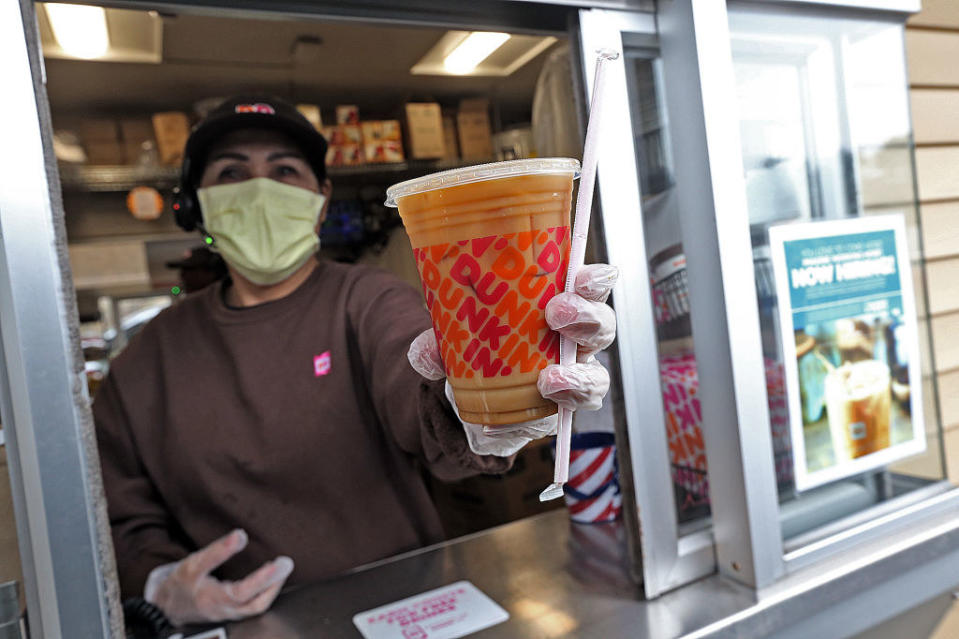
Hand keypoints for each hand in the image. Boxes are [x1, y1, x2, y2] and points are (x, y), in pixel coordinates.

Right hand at [144, 529, 293, 625]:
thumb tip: (241, 535)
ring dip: (273, 588)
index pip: (240, 592)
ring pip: (257, 607)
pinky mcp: (233, 613)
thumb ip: (217, 551)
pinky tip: (272, 578)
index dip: (260, 578)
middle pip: (254, 603)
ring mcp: (229, 614)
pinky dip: (267, 592)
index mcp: (211, 599)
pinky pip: (254, 607)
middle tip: (286, 562)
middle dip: (273, 583)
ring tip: (282, 567)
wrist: (168, 604)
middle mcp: (223, 610)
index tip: (276, 562)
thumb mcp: (193, 563)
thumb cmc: (181, 583)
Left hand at [408, 263, 617, 455]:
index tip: (579, 275)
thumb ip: (438, 344)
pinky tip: (548, 399)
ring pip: (597, 372)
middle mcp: (573, 338)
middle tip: (557, 314)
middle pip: (601, 324)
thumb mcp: (454, 341)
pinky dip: (567, 402)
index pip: (585, 284)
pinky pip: (581, 405)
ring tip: (550, 378)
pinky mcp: (567, 406)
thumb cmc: (481, 352)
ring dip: (579, 374)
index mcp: (555, 304)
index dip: (592, 278)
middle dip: (586, 316)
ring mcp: (575, 374)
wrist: (478, 403)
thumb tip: (425, 351)